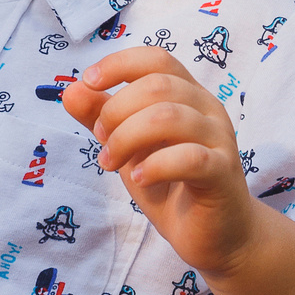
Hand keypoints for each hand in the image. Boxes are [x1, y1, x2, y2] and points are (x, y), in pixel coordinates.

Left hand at [61, 47, 262, 281]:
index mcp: (187, 94)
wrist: (216, 235)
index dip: (120, 64)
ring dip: (128, 138)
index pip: (157, 59)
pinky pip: (190, 157)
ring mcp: (220, 139)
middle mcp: (208, 108)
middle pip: (158, 85)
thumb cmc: (171, 185)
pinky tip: (140, 179)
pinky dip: (156, 166)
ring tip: (111, 162)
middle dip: (116, 111)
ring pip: (170, 117)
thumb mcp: (129, 149)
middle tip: (101, 141)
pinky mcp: (223, 173)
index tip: (90, 83)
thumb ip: (102, 118)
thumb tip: (70, 91)